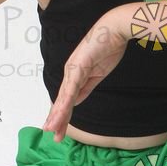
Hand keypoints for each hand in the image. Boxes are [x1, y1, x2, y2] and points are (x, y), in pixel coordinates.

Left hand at [42, 9, 132, 141]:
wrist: (114, 29)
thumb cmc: (108, 46)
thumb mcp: (98, 73)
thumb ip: (86, 87)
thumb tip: (76, 101)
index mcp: (76, 74)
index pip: (67, 99)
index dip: (63, 115)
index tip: (59, 129)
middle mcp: (71, 72)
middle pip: (62, 100)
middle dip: (57, 119)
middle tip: (53, 135)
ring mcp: (73, 69)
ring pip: (64, 97)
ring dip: (58, 115)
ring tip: (51, 129)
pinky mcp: (78, 67)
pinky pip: (71, 89)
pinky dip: (65, 103)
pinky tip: (61, 114)